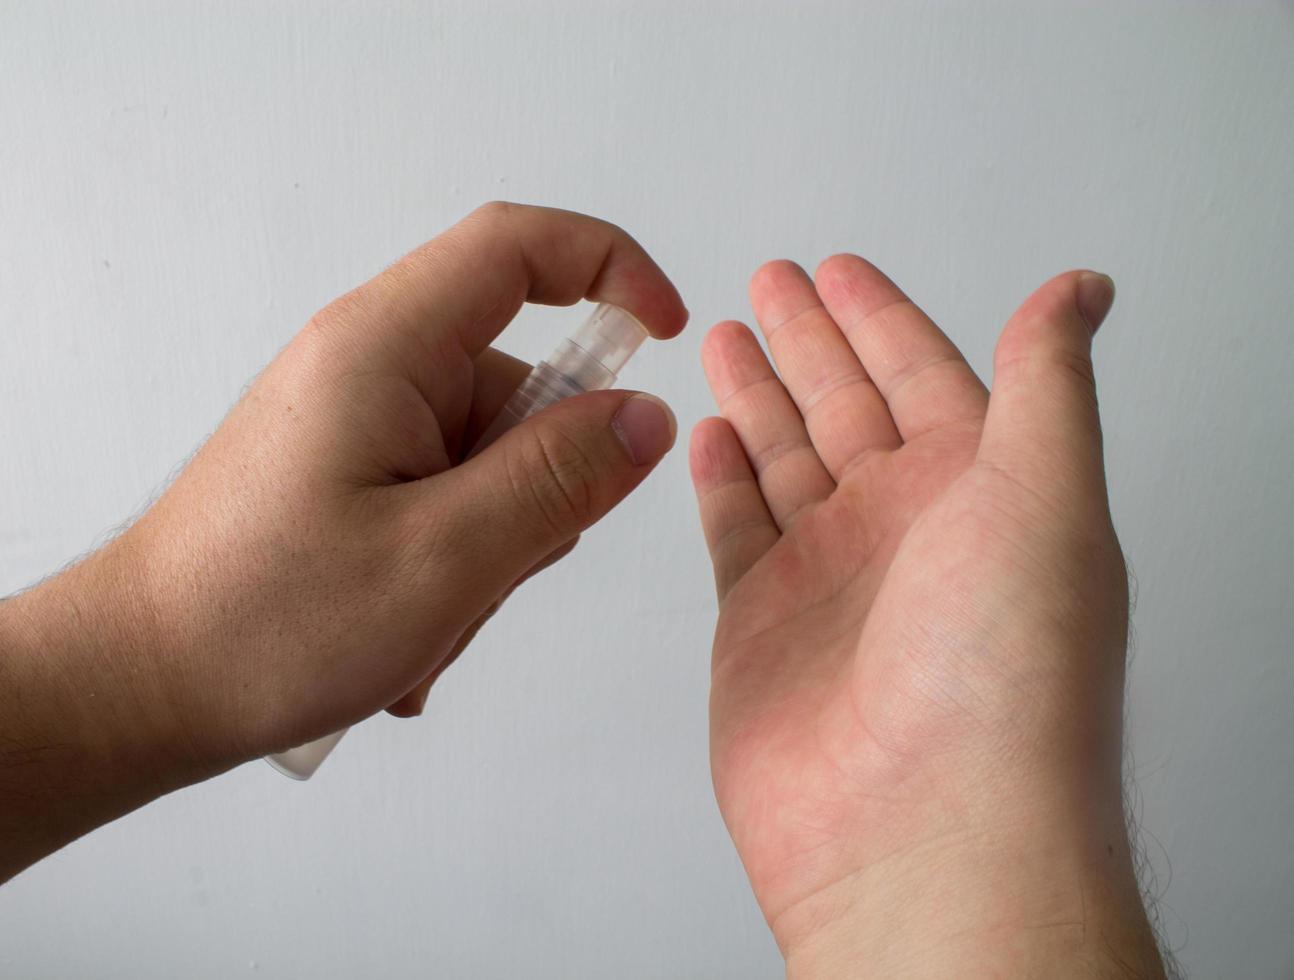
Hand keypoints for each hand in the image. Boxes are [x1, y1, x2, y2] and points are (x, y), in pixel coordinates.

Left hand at [88, 203, 686, 771]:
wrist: (131, 685)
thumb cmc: (262, 624)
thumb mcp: (443, 560)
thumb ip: (558, 480)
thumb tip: (645, 417)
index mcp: (382, 347)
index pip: (518, 247)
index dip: (611, 267)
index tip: (668, 336)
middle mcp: (366, 364)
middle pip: (515, 379)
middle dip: (539, 483)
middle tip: (488, 573)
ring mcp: (352, 420)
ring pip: (486, 457)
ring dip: (488, 547)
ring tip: (420, 622)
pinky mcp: (343, 470)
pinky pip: (441, 496)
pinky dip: (448, 563)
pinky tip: (399, 632)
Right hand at [690, 258, 1162, 974]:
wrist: (921, 831)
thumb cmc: (1001, 678)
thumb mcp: (1046, 495)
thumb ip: (1047, 383)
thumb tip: (1082, 290)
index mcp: (979, 494)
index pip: (923, 377)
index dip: (880, 318)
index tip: (839, 268)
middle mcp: (905, 532)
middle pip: (845, 409)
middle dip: (807, 342)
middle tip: (768, 282)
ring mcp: (829, 579)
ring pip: (784, 462)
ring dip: (756, 398)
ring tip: (725, 337)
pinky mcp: (761, 626)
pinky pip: (735, 530)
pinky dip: (718, 479)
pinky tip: (706, 432)